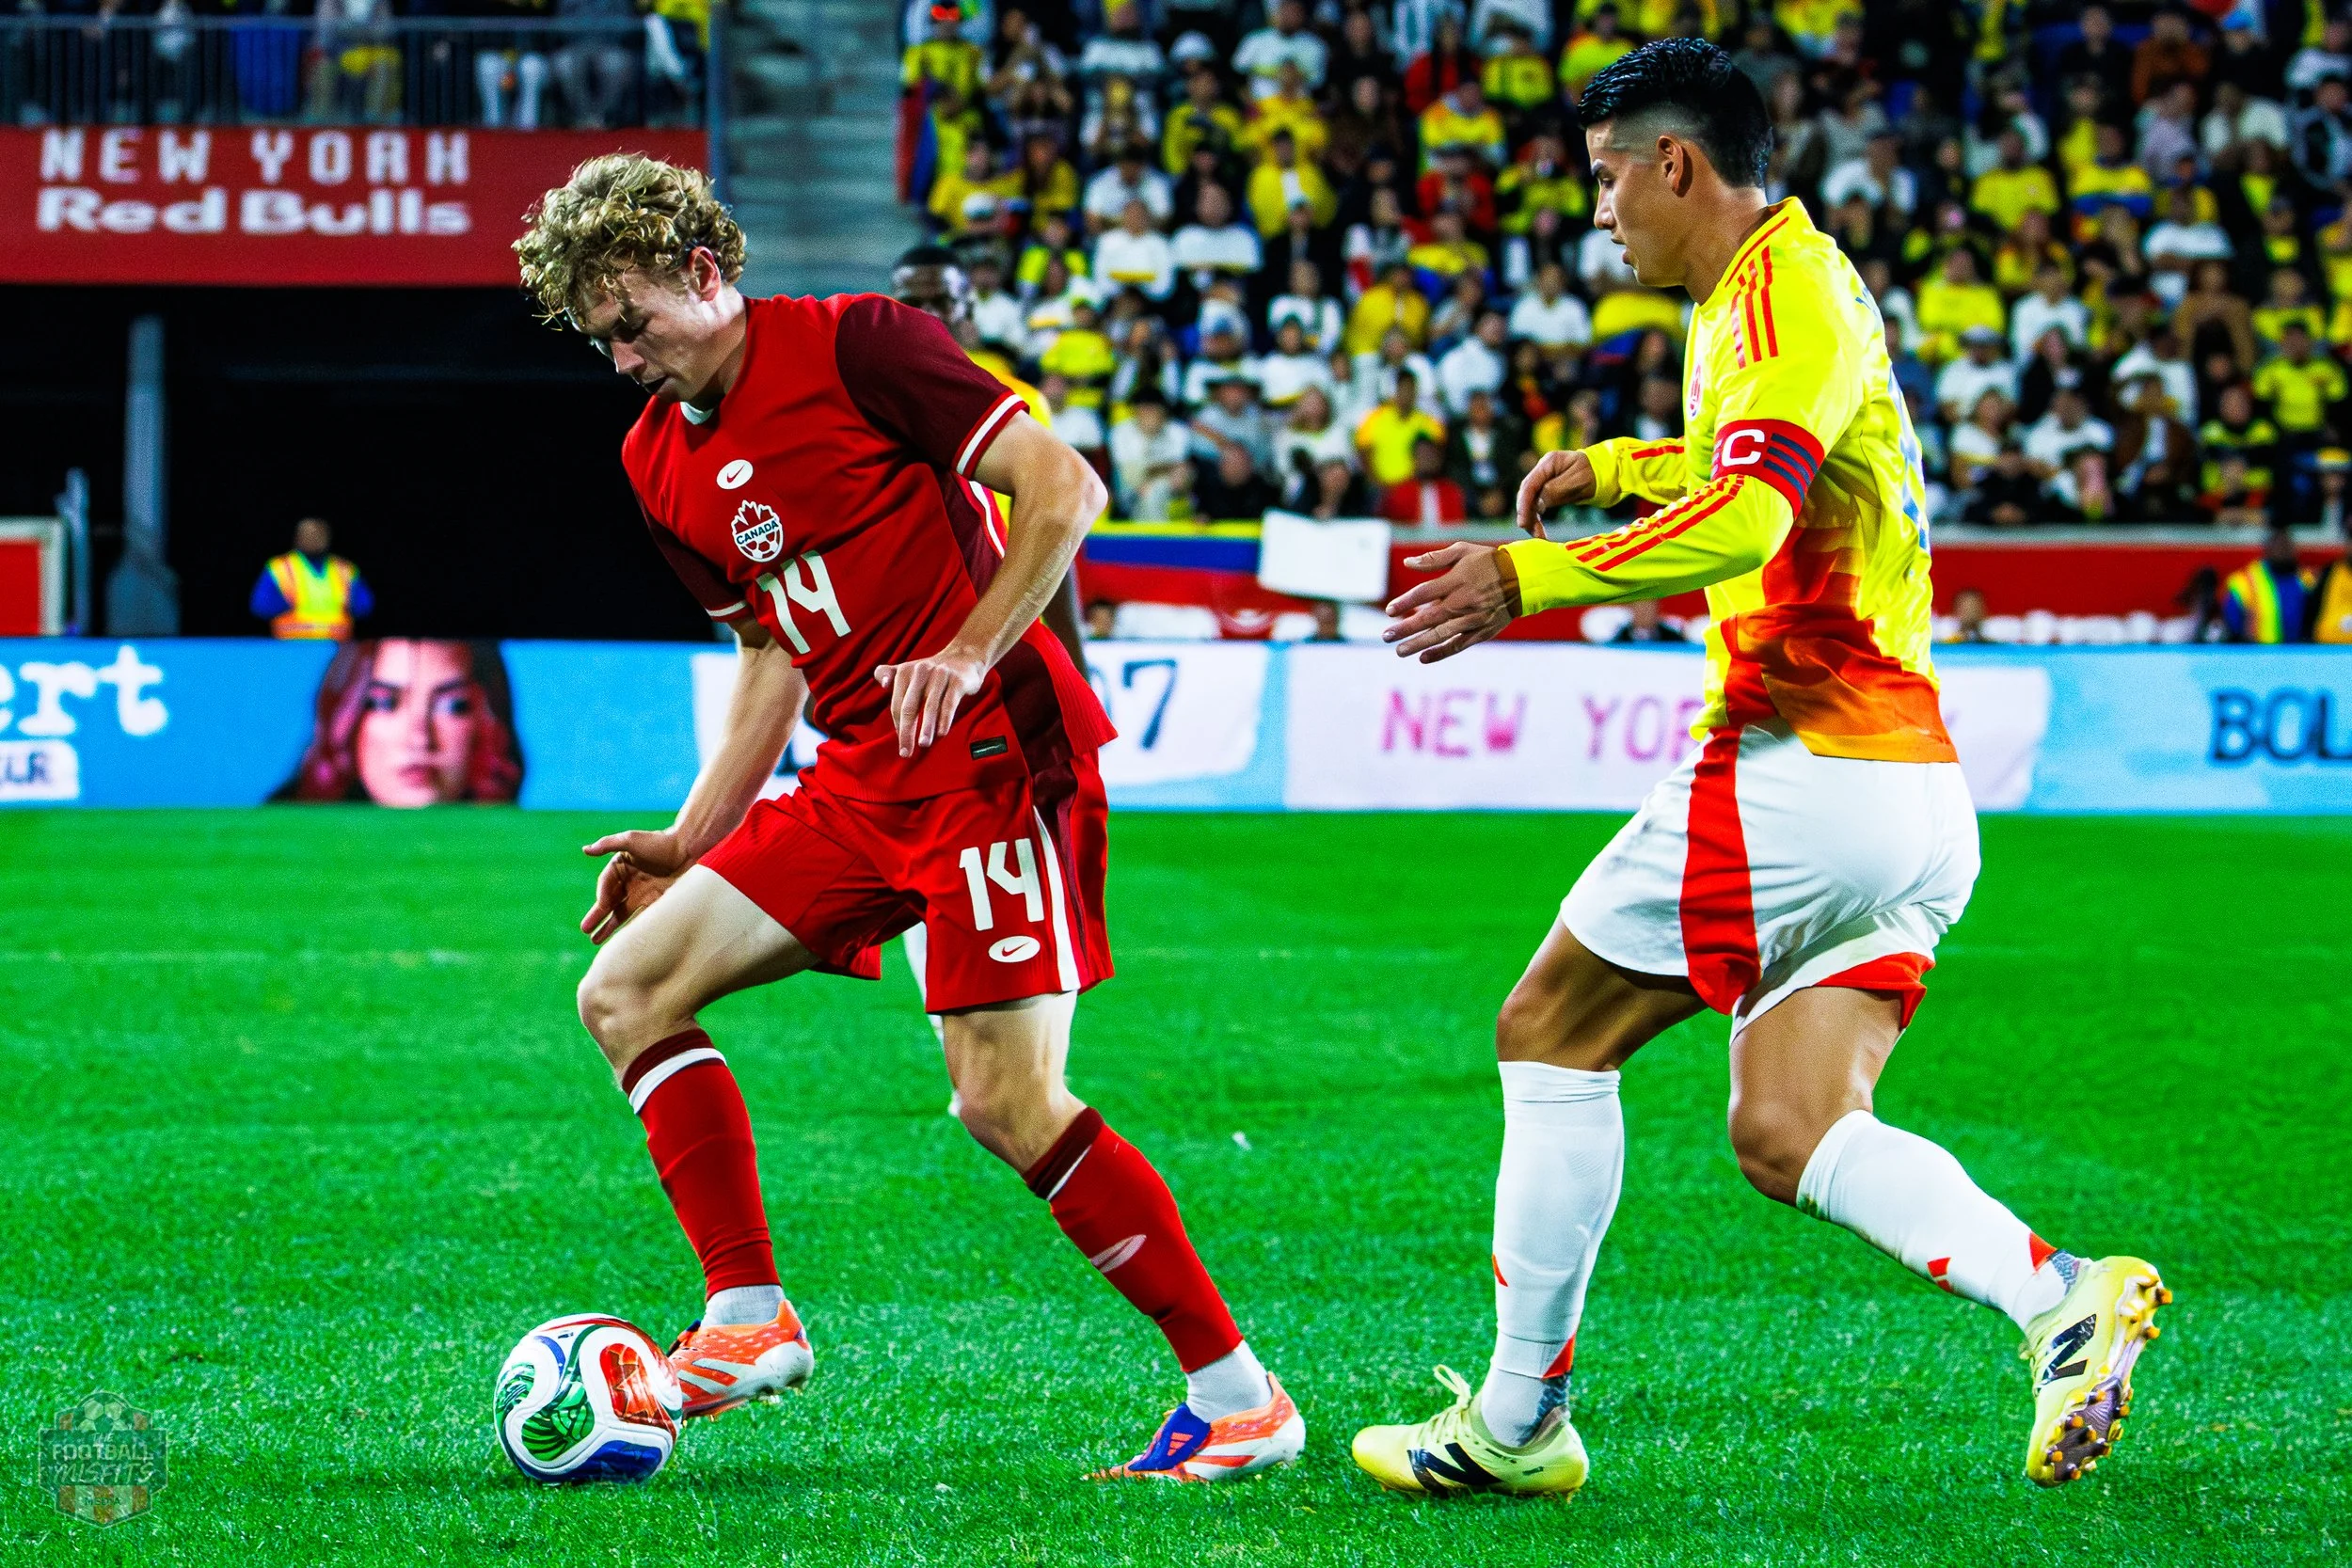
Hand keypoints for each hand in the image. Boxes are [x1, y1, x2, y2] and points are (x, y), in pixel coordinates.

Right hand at [580, 828, 694, 944]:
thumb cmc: (660, 841)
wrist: (691, 848)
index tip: (602, 906)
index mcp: (621, 867)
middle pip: (610, 902)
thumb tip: (585, 850)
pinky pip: (643, 917)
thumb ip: (608, 844)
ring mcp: (643, 893)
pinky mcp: (658, 901)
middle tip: (585, 930)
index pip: (606, 885)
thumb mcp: (631, 839)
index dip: (602, 896)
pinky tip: (625, 940)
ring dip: (609, 927)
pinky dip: (634, 928)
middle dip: (597, 916)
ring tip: (595, 940)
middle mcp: (630, 882)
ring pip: (622, 913)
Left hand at [874, 647, 986, 756]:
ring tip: (923, 744)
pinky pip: (949, 703)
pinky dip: (944, 719)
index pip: (898, 704)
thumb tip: (882, 683)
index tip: (902, 744)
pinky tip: (941, 733)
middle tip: (906, 752)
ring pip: (930, 706)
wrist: (964, 657)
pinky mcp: (958, 681)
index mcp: (906, 671)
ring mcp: (940, 675)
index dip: (898, 725)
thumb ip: (890, 674)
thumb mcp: (910, 670)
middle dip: (907, 732)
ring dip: (926, 728)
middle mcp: (921, 671)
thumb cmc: (932, 671)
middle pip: (910, 706)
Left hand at [1382, 541, 1518, 662]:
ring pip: (1441, 634)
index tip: (1389, 610)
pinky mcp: (1482, 631)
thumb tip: (1407, 563)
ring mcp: (1473, 618)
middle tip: (1386, 636)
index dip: (1405, 602)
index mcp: (1456, 580)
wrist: (1525, 578)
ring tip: (1399, 651)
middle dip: (1405, 628)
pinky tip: (1424, 658)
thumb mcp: (1463, 551)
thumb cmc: (1489, 562)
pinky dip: (1441, 652)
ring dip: (1418, 644)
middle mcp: (1463, 601)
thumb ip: (1434, 559)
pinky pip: (1459, 645)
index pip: (1423, 593)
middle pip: (1428, 617)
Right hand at [1516, 449, 1595, 538]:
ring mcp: (1544, 480)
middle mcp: (1543, 471)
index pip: (1529, 485)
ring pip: (1530, 502)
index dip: (1523, 505)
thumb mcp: (1577, 481)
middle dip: (1526, 515)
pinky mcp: (1547, 491)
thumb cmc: (1594, 473)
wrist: (1605, 472)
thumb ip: (1556, 491)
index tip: (1523, 523)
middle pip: (1526, 494)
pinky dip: (1537, 518)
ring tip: (1538, 535)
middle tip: (1533, 533)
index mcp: (1548, 463)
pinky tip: (1540, 530)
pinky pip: (1537, 506)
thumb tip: (1537, 505)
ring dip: (1531, 519)